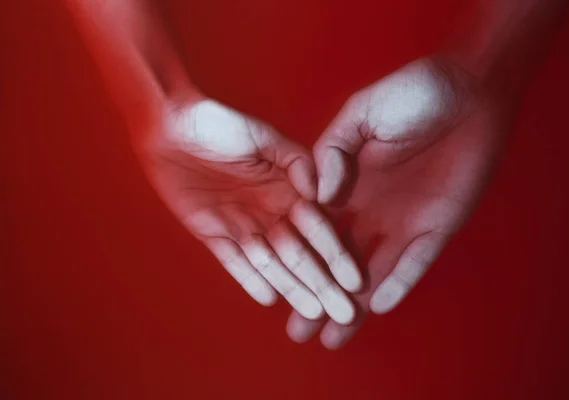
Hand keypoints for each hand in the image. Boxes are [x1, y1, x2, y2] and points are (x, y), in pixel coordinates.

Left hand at [135, 93, 362, 324]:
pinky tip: (270, 299)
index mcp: (288, 190)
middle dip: (323, 283)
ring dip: (293, 288)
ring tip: (314, 313)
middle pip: (300, 253)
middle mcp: (270, 212)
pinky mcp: (213, 233)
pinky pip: (234, 262)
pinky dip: (250, 280)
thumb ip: (296, 162)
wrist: (171, 127)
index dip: (337, 254)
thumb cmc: (221, 124)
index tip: (357, 279)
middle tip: (344, 312)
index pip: (318, 228)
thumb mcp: (264, 137)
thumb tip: (321, 193)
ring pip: (272, 263)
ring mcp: (242, 224)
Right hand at [286, 56, 513, 347]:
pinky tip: (377, 307)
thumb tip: (319, 195)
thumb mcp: (361, 114)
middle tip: (297, 331)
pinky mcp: (437, 225)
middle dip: (319, 295)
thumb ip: (333, 150)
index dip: (296, 260)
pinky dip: (398, 283)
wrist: (470, 91)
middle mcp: (370, 209)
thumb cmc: (412, 93)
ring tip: (332, 337)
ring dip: (355, 304)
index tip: (274, 287)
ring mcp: (404, 220)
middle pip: (338, 263)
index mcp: (346, 184)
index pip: (314, 231)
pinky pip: (415, 262)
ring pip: (373, 272)